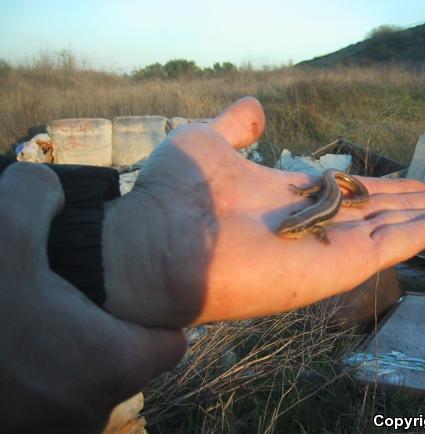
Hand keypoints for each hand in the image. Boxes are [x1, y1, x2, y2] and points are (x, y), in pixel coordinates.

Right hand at [0, 163, 184, 433]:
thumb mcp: (2, 227)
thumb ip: (39, 192)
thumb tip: (52, 191)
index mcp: (112, 364)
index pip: (170, 341)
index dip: (155, 313)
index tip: (127, 291)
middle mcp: (92, 408)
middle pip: (129, 360)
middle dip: (109, 329)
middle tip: (75, 298)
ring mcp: (56, 428)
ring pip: (90, 382)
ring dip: (72, 354)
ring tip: (39, 319)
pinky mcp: (25, 431)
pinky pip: (55, 398)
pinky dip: (44, 374)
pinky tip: (17, 343)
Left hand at [103, 97, 424, 326]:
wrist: (158, 241)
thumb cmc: (176, 194)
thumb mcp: (209, 141)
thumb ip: (238, 125)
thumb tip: (256, 107)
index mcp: (290, 199)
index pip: (349, 192)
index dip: (382, 186)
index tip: (412, 182)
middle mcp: (314, 225)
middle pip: (379, 213)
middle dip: (417, 206)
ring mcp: (328, 248)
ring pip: (393, 230)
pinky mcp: (338, 267)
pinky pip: (393, 247)